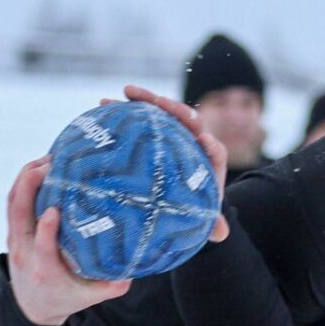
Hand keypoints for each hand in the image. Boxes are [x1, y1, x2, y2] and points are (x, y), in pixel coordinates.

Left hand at [4, 157, 130, 325]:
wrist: (31, 307)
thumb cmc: (62, 299)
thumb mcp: (87, 298)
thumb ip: (109, 287)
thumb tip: (132, 271)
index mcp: (43, 269)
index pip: (41, 247)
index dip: (45, 228)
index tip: (54, 210)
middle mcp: (25, 251)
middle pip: (18, 213)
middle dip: (30, 184)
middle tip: (51, 163)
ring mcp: (16, 239)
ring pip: (13, 202)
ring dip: (26, 177)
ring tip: (47, 157)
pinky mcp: (15, 230)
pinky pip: (14, 201)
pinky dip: (24, 181)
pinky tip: (41, 166)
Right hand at [114, 84, 230, 244]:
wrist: (182, 193)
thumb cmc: (193, 204)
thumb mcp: (201, 213)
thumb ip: (212, 222)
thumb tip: (221, 233)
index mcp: (209, 159)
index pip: (214, 149)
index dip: (209, 145)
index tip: (203, 141)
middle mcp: (193, 140)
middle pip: (187, 119)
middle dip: (172, 108)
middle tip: (157, 101)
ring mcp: (173, 132)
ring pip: (162, 111)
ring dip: (145, 99)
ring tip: (125, 92)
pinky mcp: (156, 129)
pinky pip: (141, 116)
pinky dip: (125, 109)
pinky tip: (103, 104)